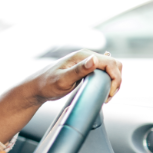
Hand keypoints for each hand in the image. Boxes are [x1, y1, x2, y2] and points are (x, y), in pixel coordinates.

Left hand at [0, 50, 121, 144]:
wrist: (36, 88)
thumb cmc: (46, 84)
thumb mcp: (62, 80)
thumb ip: (79, 70)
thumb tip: (93, 59)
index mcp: (82, 56)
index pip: (110, 63)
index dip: (115, 78)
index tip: (109, 93)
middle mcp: (86, 57)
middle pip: (114, 64)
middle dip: (116, 80)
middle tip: (108, 96)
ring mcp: (86, 63)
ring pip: (111, 69)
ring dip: (113, 82)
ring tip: (105, 96)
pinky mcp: (85, 71)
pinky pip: (103, 72)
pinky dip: (108, 81)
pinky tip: (104, 89)